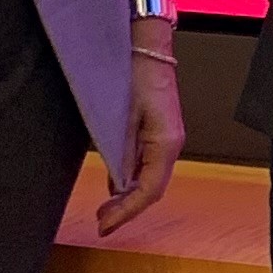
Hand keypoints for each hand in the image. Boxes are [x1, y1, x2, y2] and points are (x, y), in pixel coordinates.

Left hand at [95, 44, 184, 233]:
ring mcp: (166, 140)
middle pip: (152, 189)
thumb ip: (120, 153)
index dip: (127, 212)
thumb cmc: (136, 74)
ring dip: (129, 197)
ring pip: (150, 179)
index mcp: (167, 143)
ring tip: (106, 211)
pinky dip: (130, 181)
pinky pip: (146, 165)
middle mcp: (171, 145)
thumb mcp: (121, 117)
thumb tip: (117, 186)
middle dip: (127, 209)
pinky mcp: (157, 133)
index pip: (149, 191)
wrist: (147, 47)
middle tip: (101, 222)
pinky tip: (115, 187)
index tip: (105, 225)